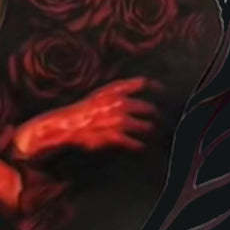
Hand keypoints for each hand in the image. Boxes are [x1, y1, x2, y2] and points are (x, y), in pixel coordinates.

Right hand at [10, 77, 158, 160]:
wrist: (66, 126)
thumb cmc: (84, 110)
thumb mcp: (101, 94)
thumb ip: (120, 91)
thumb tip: (142, 88)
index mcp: (114, 90)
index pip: (142, 83)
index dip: (156, 87)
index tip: (163, 92)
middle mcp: (118, 103)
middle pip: (148, 108)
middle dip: (156, 115)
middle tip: (160, 121)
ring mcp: (117, 120)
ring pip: (145, 126)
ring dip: (150, 131)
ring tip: (152, 135)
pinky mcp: (113, 136)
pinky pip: (134, 142)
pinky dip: (139, 145)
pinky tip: (140, 147)